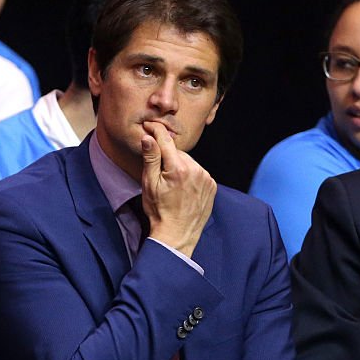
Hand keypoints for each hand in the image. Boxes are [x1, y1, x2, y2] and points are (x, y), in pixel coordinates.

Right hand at [139, 121, 215, 257]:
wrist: (177, 234)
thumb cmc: (159, 211)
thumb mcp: (149, 184)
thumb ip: (151, 158)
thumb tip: (148, 136)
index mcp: (178, 169)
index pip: (166, 141)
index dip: (156, 131)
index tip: (150, 125)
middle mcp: (196, 170)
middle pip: (178, 152)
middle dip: (168, 156)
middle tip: (160, 171)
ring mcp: (206, 179)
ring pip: (189, 162)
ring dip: (180, 166)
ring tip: (172, 183)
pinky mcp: (212, 186)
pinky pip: (199, 173)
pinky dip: (191, 175)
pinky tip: (183, 188)